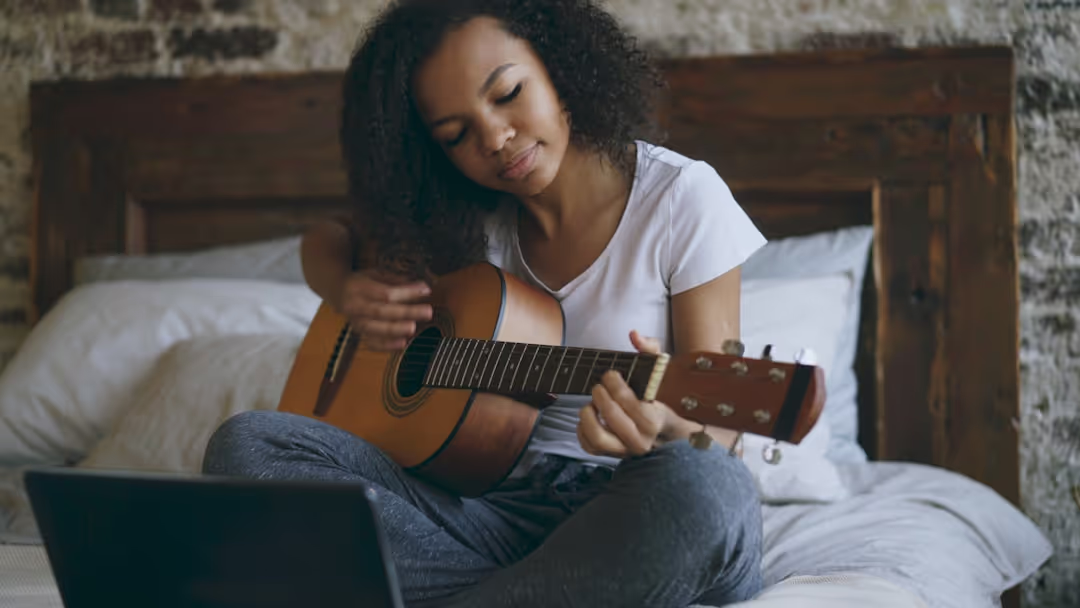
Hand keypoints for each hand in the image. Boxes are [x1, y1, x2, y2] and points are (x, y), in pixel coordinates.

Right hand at [332, 269, 432, 350]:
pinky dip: (387, 345)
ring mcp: (355, 321)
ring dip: (395, 330)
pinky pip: (371, 342)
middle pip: (382, 311)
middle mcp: (355, 305)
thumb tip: (422, 287)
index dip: (407, 292)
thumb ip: (397, 281)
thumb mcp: (376, 274)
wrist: (336, 291)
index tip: (425, 291)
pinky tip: (403, 343)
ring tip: (413, 329)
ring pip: (375, 329)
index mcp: (360, 287)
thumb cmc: (361, 281)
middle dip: (406, 312)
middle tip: (427, 312)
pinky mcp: (358, 333)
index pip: (386, 292)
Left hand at [577, 330, 681, 457]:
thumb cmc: (657, 398)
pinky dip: (582, 430)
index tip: (610, 375)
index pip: (629, 402)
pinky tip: (589, 415)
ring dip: (588, 416)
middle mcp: (640, 440)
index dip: (614, 384)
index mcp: (653, 420)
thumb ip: (650, 349)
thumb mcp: (659, 373)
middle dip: (601, 396)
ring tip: (590, 404)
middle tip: (598, 386)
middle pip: (612, 416)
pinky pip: (589, 447)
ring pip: (597, 438)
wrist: (664, 432)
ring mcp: (624, 451)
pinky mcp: (611, 456)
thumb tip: (634, 335)